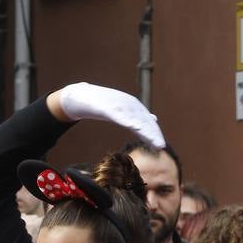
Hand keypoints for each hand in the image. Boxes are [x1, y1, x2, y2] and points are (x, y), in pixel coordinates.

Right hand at [49, 82, 165, 148]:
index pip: (147, 122)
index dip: (154, 134)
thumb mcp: (125, 111)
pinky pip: (116, 113)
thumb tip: (154, 119)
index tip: (161, 146)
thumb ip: (139, 116)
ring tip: (152, 138)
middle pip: (143, 121)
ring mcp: (118, 104)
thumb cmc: (104, 104)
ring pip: (132, 118)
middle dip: (152, 133)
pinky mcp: (105, 106)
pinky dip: (126, 119)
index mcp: (134, 107)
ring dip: (143, 128)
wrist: (81, 96)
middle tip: (161, 145)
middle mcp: (129, 105)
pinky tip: (133, 126)